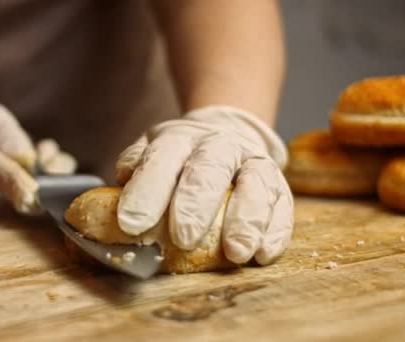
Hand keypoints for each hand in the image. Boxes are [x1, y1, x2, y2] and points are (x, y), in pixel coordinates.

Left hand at [115, 106, 292, 264]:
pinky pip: (283, 206)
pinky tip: (263, 254)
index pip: (162, 159)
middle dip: (196, 204)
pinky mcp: (279, 186)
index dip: (147, 190)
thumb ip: (136, 166)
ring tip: (235, 253)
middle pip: (209, 169)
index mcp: (180, 139)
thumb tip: (121, 184)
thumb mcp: (152, 152)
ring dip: (246, 220)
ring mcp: (253, 164)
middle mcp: (219, 146)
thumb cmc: (180, 158)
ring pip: (255, 185)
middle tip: (183, 238)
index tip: (131, 223)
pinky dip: (275, 231)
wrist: (225, 136)